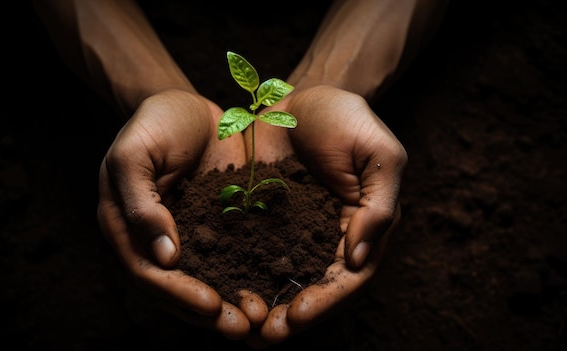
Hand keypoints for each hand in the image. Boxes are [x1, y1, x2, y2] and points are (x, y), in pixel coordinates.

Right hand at [96, 89, 252, 339]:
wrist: (189, 106)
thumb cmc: (156, 122)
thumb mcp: (136, 152)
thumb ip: (141, 202)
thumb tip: (164, 258)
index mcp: (124, 225)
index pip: (145, 271)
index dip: (176, 292)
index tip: (210, 304)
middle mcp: (150, 239)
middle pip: (173, 288)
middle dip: (205, 311)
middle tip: (240, 327)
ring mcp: (182, 237)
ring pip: (200, 282)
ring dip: (226, 305)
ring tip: (256, 322)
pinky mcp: (211, 229)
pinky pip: (225, 261)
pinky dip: (241, 280)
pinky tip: (266, 294)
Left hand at [244, 85, 406, 346]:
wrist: (298, 95)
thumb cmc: (346, 119)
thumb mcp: (379, 154)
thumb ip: (378, 205)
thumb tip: (357, 260)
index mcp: (359, 228)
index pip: (349, 277)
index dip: (326, 300)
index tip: (299, 316)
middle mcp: (325, 238)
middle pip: (312, 288)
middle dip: (290, 316)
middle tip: (264, 335)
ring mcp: (291, 231)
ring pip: (279, 278)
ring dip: (263, 305)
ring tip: (240, 326)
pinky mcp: (259, 218)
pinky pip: (249, 252)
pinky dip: (238, 275)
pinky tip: (219, 290)